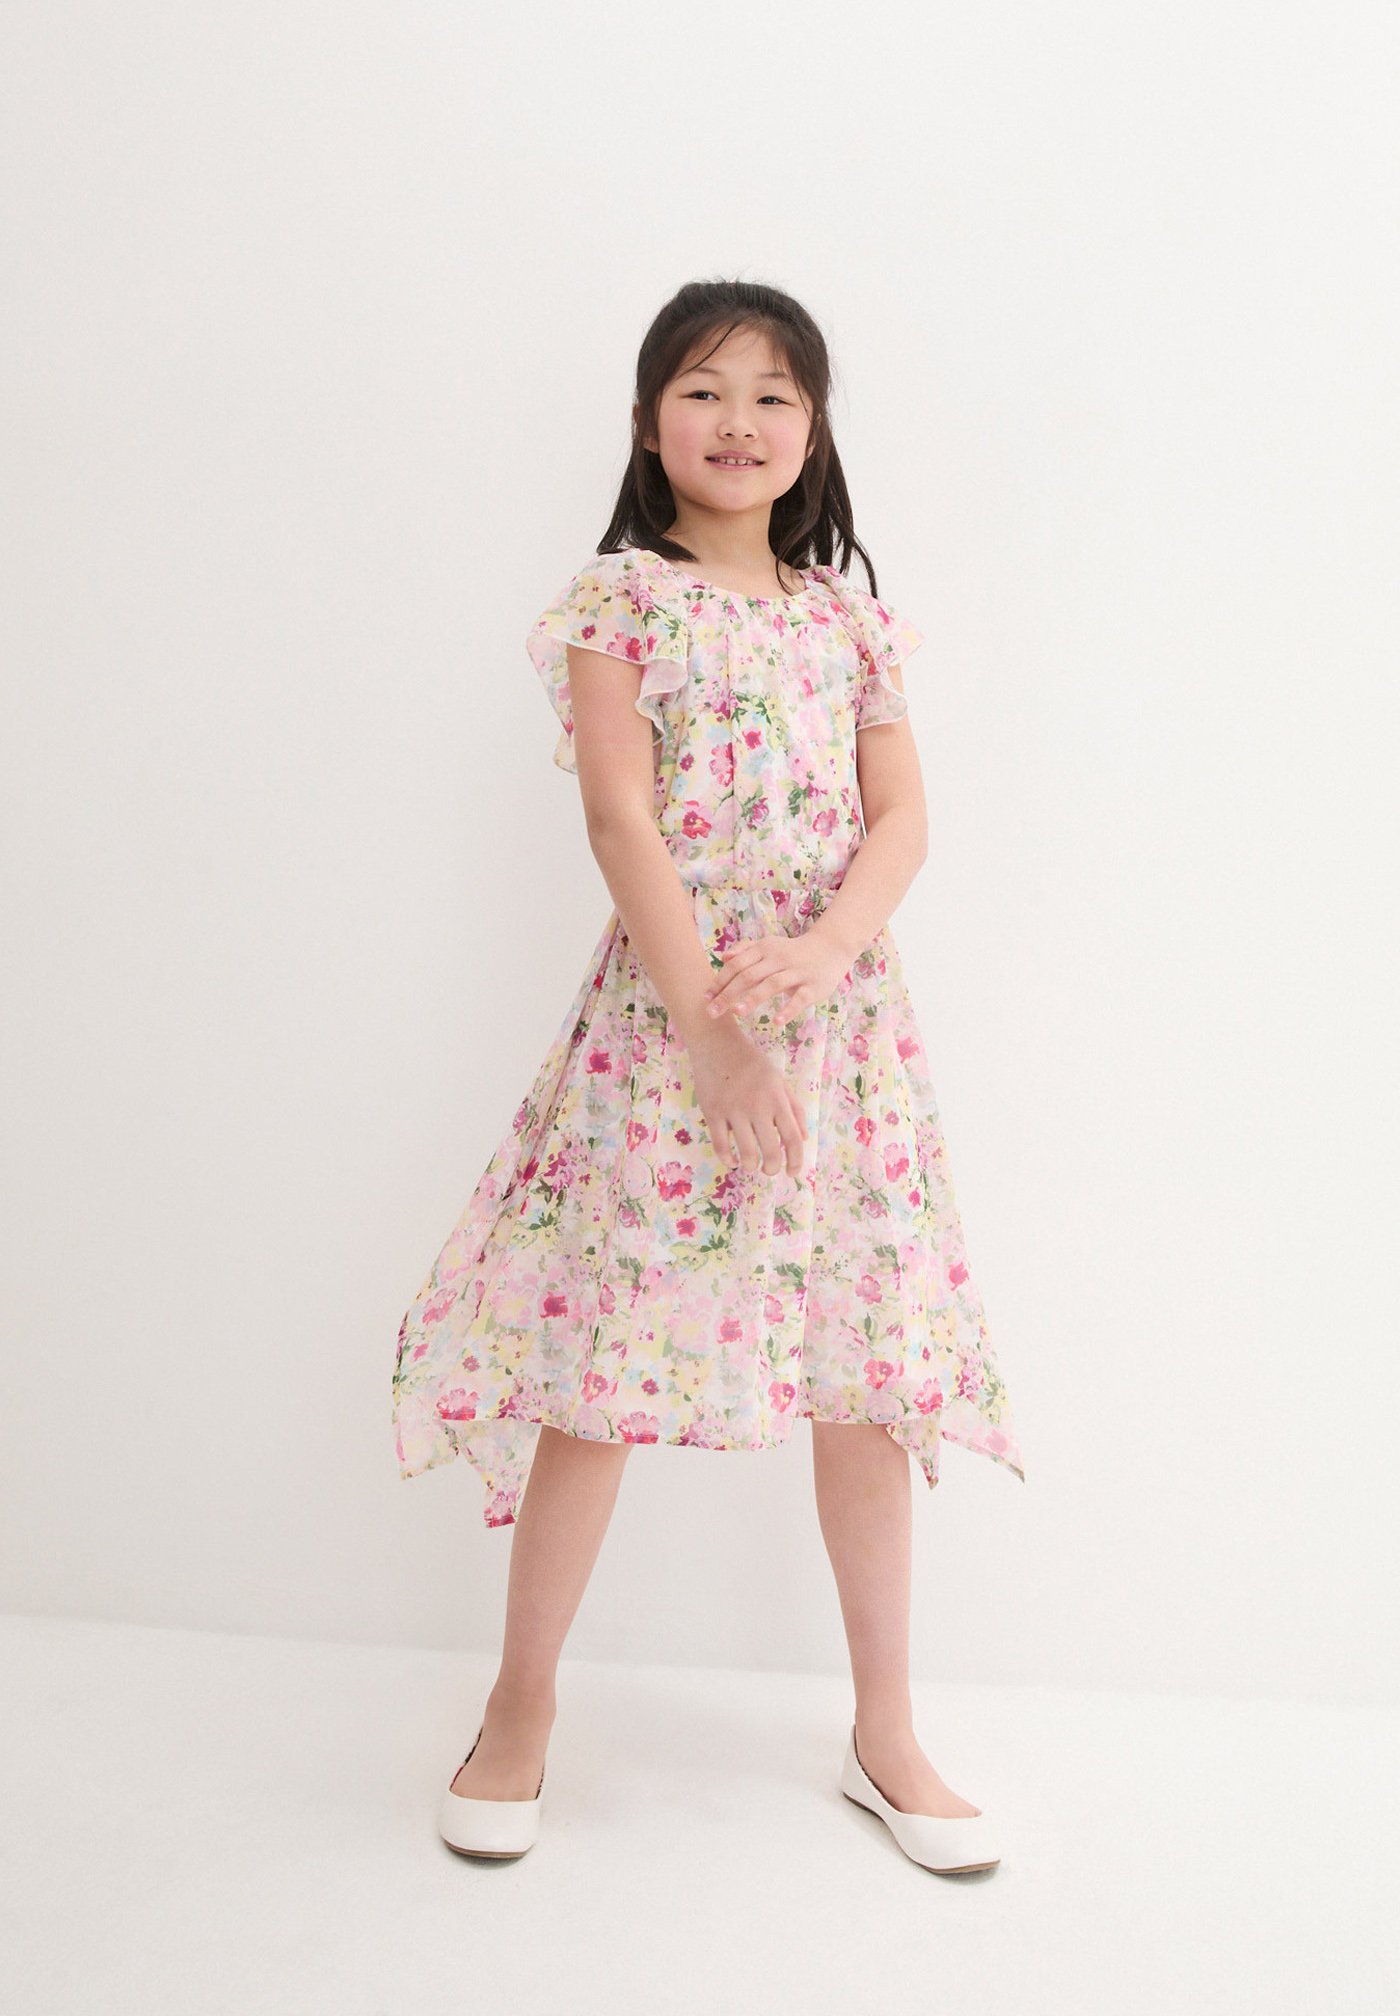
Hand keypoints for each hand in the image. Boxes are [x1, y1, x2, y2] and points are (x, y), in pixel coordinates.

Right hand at [688, 1024, 807, 1176]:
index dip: (795, 1160)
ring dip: (751, 1166)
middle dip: (772, 1168)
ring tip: (751, 1166)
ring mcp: (734, 1110)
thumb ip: (794, 1109)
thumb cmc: (751, 1063)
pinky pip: (721, 1145)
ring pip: (746, 1152)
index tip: (792, 1172)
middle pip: (770, 1150)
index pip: (792, 1138)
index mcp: (777, 1099)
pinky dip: (728, 1159)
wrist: (717, 1043)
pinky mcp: (713, 1112)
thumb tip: (803, 1138)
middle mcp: (758, 1106)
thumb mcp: (779, 1081)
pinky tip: (732, 1161)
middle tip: (770, 1171)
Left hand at [701, 927, 851, 1026]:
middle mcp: (779, 959)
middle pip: (749, 976)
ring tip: (736, 1013)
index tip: (705, 998)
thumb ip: (745, 950)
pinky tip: (776, 1021)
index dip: (719, 981)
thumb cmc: (793, 951)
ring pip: (771, 985)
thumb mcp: (769, 945)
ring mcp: (797, 972)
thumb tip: (723, 957)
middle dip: (728, 994)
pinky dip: (788, 1010)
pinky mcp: (813, 986)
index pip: (737, 965)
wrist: (831, 947)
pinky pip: (800, 999)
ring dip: (753, 998)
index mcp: (765, 949)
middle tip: (712, 1013)